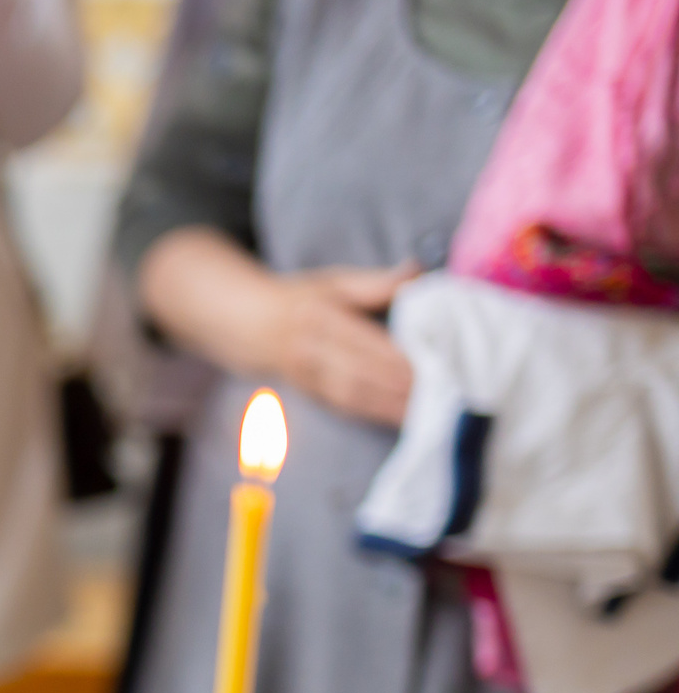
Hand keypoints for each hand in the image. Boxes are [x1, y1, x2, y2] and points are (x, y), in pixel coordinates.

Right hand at [136, 229, 419, 428]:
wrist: (249, 327)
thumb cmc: (300, 300)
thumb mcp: (333, 282)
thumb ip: (374, 283)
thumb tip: (416, 273)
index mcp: (319, 318)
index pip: (366, 343)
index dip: (399, 358)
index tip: (435, 365)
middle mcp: (310, 351)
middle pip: (362, 375)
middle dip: (401, 388)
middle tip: (443, 395)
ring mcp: (307, 377)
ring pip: (355, 397)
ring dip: (392, 408)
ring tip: (429, 413)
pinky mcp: (310, 394)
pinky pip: (347, 408)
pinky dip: (377, 415)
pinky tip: (403, 419)